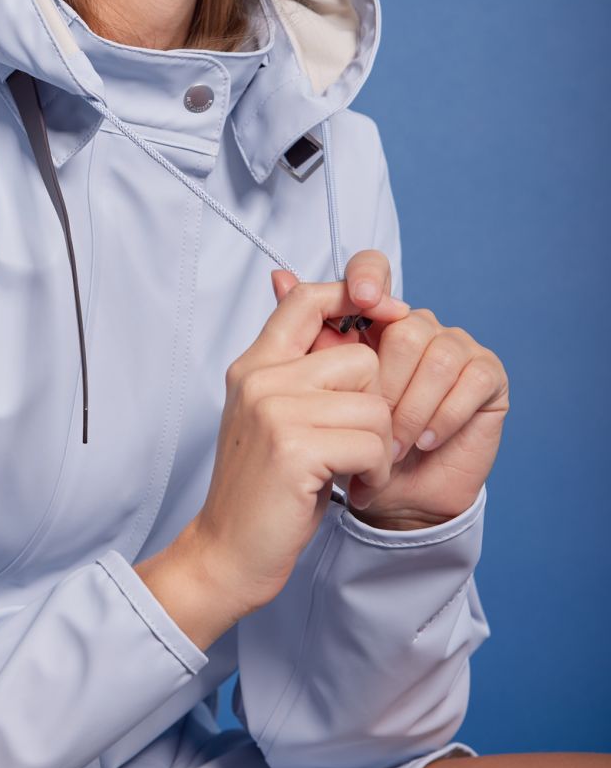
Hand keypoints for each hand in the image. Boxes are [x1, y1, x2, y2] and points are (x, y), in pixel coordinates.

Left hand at [272, 252, 508, 528]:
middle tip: (370, 426)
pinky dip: (444, 415)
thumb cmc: (349, 446)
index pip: (373, 269)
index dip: (369, 275)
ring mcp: (455, 348)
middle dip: (384, 384)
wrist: (386, 499)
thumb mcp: (317, 394)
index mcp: (373, 321)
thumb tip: (279, 278)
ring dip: (410, 408)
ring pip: (436, 354)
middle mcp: (416, 326)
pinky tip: (426, 441)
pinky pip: (472, 378)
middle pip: (404, 325)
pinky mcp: (488, 377)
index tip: (362, 297)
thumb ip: (302, 337)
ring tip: (391, 447)